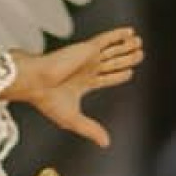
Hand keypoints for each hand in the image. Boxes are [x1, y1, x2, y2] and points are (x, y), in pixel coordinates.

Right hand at [4, 27, 142, 149]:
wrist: (35, 82)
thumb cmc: (47, 101)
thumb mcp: (73, 119)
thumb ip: (91, 129)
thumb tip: (106, 143)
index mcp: (84, 83)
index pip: (107, 77)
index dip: (120, 75)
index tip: (130, 72)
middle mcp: (87, 68)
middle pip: (113, 62)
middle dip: (127, 58)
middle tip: (140, 53)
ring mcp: (87, 57)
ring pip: (113, 50)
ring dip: (126, 46)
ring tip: (139, 43)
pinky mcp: (86, 48)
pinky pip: (106, 39)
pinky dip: (118, 35)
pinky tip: (129, 32)